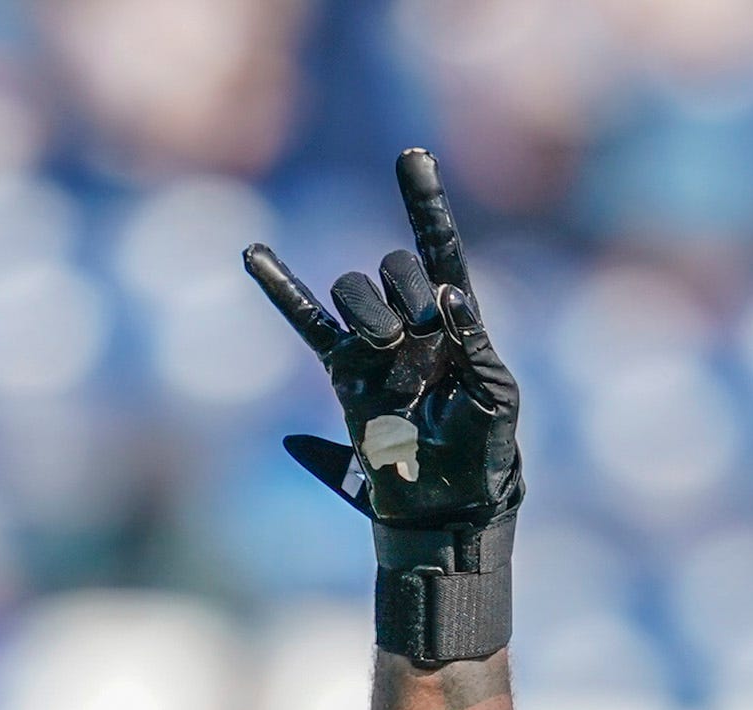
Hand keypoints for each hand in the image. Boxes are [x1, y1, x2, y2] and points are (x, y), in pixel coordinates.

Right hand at [248, 149, 521, 663]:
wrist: (445, 510)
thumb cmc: (485, 457)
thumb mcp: (499, 398)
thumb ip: (476, 343)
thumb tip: (446, 294)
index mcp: (457, 323)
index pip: (439, 250)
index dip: (425, 204)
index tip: (412, 156)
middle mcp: (413, 326)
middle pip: (392, 270)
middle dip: (400, 292)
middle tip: (414, 336)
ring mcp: (374, 347)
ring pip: (353, 293)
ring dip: (366, 311)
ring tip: (383, 348)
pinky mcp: (342, 373)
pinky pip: (305, 324)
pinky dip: (281, 290)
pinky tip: (254, 253)